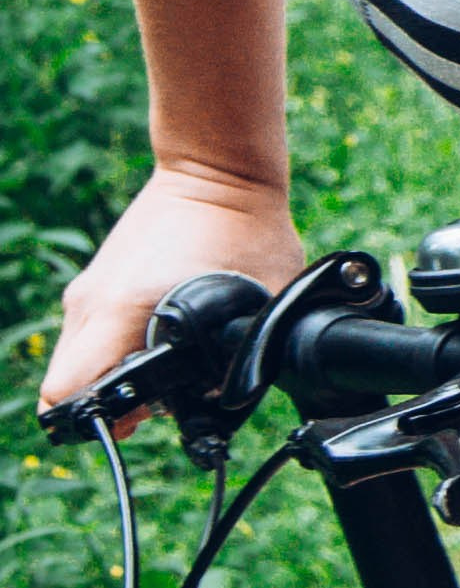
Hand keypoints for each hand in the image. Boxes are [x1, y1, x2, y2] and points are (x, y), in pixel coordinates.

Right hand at [40, 168, 303, 422]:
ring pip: (78, 361)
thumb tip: (245, 395)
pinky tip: (157, 344)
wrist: (215, 168)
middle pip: (68, 383)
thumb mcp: (265, 295)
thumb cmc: (242, 223)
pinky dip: (113, 351)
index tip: (135, 419)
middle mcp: (92, 302)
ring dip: (112, 376)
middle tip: (158, 402)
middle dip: (109, 403)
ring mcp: (89, 291)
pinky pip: (88, 337)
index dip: (96, 419)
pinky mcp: (97, 284)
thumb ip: (253, 350)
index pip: (66, 387)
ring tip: (164, 371)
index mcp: (122, 308)